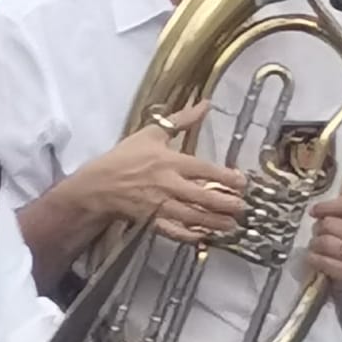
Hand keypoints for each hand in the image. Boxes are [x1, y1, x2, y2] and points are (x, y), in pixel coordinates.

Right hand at [79, 101, 244, 241]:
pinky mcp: (152, 221)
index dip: (226, 177)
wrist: (98, 184)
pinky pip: (174, 231)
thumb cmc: (125, 157)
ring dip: (214, 222)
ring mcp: (160, 205)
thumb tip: (205, 104)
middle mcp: (168, 184)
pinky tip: (204, 238)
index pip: (204, 170)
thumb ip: (181, 120)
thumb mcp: (152, 132)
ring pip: (193, 216)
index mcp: (170, 161)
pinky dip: (190, 236)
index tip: (242, 182)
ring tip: (231, 225)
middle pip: (203, 196)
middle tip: (243, 208)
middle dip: (226, 204)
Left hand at [307, 194, 341, 288]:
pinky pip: (322, 260)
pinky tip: (315, 259)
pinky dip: (314, 259)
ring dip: (314, 245)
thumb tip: (318, 212)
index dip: (327, 206)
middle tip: (318, 236)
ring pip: (324, 241)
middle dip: (318, 230)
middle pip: (330, 223)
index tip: (313, 211)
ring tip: (317, 249)